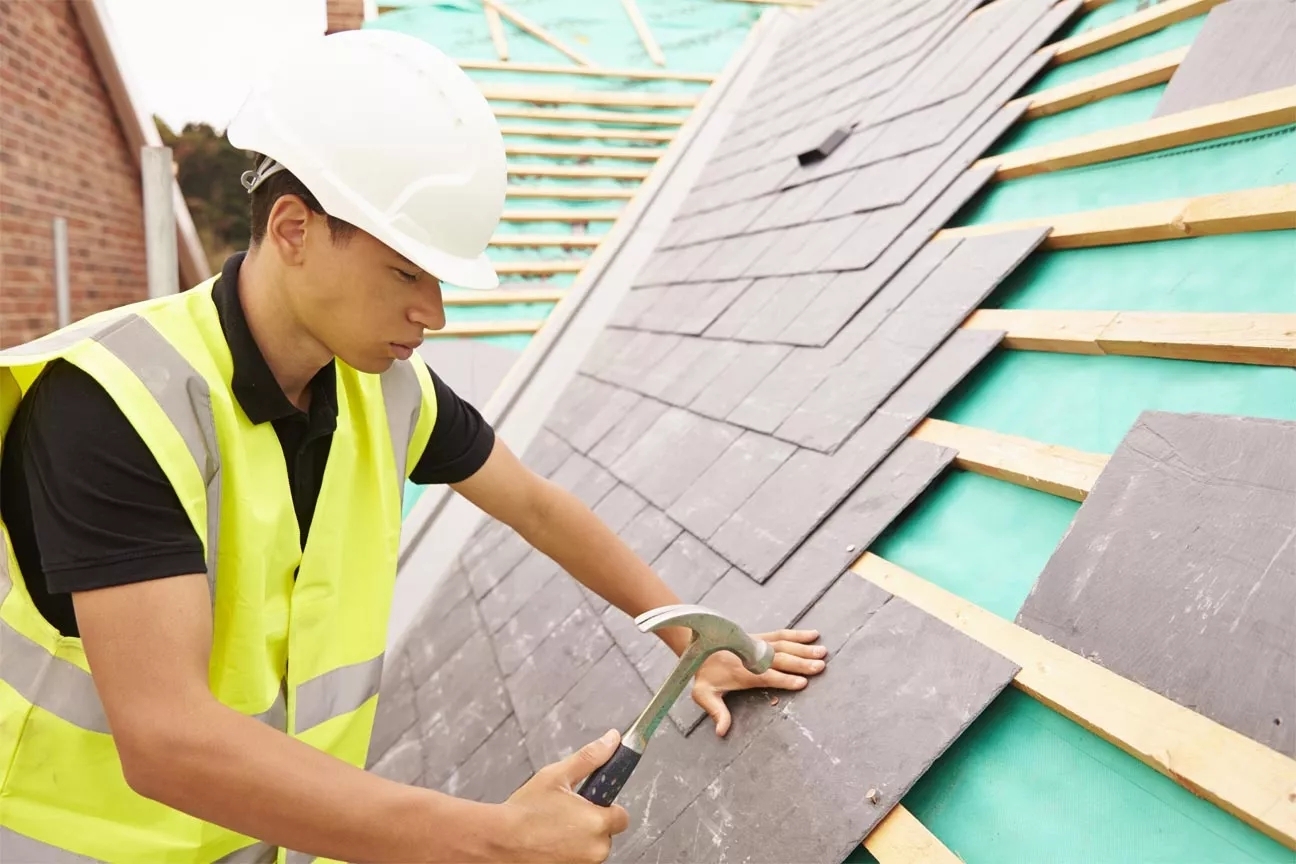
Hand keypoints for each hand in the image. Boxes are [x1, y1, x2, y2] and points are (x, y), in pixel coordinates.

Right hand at [500, 729, 630, 862]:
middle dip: (592, 823)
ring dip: (580, 839)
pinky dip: (568, 851)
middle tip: (566, 813)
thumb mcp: (557, 775)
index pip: (621, 816)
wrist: (499, 841)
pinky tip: (550, 841)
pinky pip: (577, 859)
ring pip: (591, 848)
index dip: (606, 807)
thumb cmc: (525, 810)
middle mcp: (595, 849)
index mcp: (597, 822)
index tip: (590, 803)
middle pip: (606, 833)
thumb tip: (612, 740)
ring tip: (554, 828)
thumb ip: (590, 757)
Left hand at [692, 629, 827, 735]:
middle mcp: (752, 655)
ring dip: (804, 648)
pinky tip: (812, 635)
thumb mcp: (703, 694)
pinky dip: (797, 634)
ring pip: (784, 645)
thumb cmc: (704, 673)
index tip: (802, 682)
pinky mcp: (760, 636)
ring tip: (823, 652)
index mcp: (742, 672)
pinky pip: (780, 634)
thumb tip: (722, 732)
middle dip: (801, 663)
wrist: (697, 644)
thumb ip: (716, 711)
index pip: (766, 676)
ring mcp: (757, 643)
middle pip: (780, 659)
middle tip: (820, 667)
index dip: (784, 679)